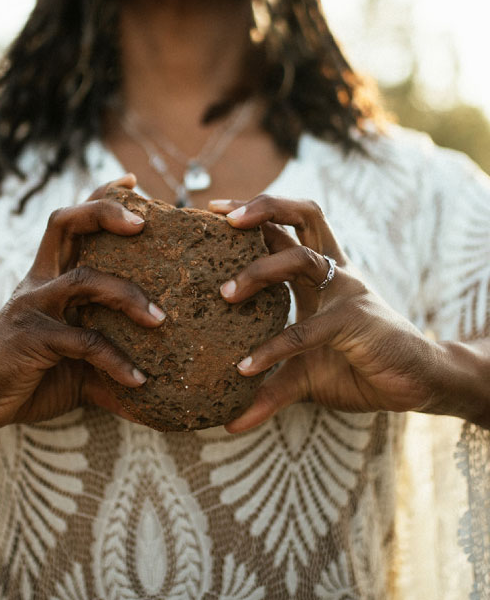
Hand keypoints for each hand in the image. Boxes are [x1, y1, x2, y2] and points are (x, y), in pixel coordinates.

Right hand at [0, 174, 164, 429]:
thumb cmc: (27, 375)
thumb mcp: (74, 363)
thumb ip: (107, 361)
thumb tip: (153, 385)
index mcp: (49, 279)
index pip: (71, 225)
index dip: (99, 199)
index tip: (132, 182)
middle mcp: (40, 283)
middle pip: (65, 224)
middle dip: (104, 212)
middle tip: (142, 223)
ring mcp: (34, 306)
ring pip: (85, 279)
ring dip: (128, 296)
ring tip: (160, 319)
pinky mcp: (32, 337)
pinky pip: (85, 340)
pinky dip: (115, 360)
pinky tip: (137, 380)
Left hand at [209, 195, 443, 432]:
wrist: (414, 382)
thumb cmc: (357, 367)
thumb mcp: (302, 373)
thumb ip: (267, 387)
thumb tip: (228, 423)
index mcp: (318, 274)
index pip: (285, 229)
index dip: (253, 212)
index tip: (214, 209)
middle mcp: (332, 272)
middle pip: (303, 215)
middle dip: (264, 207)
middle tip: (223, 218)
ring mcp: (346, 290)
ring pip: (301, 257)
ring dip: (259, 271)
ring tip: (225, 294)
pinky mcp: (356, 319)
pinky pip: (308, 328)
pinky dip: (275, 348)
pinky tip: (246, 368)